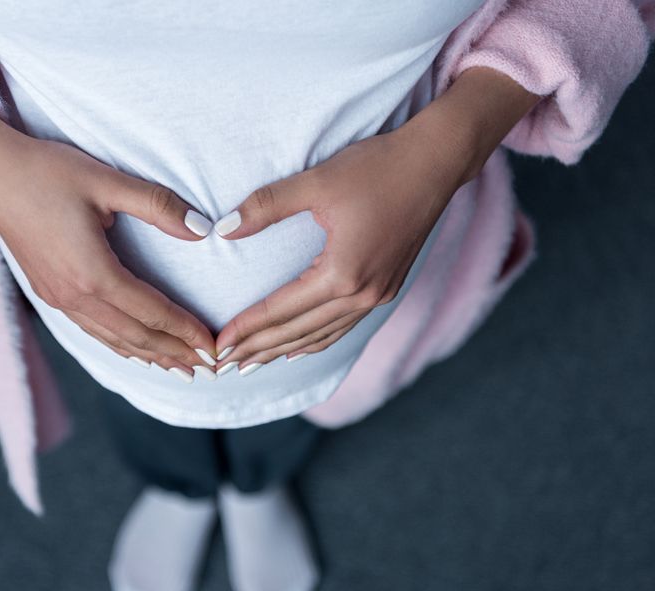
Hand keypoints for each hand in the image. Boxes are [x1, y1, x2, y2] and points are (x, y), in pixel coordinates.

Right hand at [0, 135, 219, 378]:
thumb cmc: (47, 171)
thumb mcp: (106, 181)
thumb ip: (158, 205)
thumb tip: (203, 229)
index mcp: (93, 273)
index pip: (153, 313)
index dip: (187, 332)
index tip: (214, 347)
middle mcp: (74, 295)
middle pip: (136, 336)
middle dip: (175, 354)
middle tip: (210, 369)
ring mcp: (58, 298)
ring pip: (113, 339)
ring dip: (149, 356)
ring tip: (179, 369)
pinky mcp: (48, 293)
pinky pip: (92, 330)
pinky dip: (120, 345)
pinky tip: (134, 350)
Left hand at [212, 67, 542, 370]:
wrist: (437, 161)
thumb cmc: (378, 167)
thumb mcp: (316, 181)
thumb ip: (266, 206)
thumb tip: (223, 228)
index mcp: (342, 274)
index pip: (281, 310)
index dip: (246, 328)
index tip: (217, 347)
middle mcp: (362, 294)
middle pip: (298, 332)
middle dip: (258, 349)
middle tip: (223, 365)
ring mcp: (379, 295)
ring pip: (322, 335)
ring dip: (285, 350)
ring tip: (253, 363)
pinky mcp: (388, 288)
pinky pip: (344, 326)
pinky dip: (317, 340)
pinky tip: (300, 347)